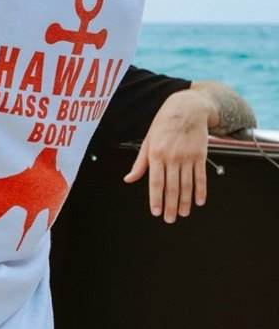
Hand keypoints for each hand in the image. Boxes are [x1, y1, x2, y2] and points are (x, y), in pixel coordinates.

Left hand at [124, 90, 212, 221]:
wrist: (187, 108)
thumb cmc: (162, 125)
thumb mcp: (147, 141)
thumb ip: (140, 163)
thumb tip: (128, 179)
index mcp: (155, 154)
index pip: (156, 182)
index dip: (156, 199)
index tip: (156, 212)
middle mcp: (172, 157)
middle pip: (172, 187)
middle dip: (171, 206)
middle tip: (169, 220)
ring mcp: (187, 157)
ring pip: (187, 185)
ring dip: (185, 202)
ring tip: (183, 214)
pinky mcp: (200, 155)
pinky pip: (201, 176)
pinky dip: (201, 190)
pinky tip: (199, 201)